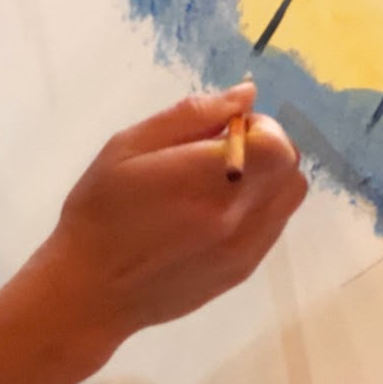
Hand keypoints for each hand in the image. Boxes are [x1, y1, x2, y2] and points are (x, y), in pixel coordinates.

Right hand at [28, 82, 306, 367]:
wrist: (93, 288)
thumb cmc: (100, 208)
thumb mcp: (129, 146)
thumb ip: (190, 116)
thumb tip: (245, 95)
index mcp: (204, 181)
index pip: (274, 144)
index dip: (257, 126)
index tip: (221, 129)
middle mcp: (236, 217)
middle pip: (289, 167)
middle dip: (264, 146)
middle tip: (217, 151)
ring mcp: (245, 249)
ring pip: (289, 196)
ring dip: (266, 176)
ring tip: (218, 181)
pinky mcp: (243, 270)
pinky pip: (274, 224)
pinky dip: (257, 205)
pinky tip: (214, 210)